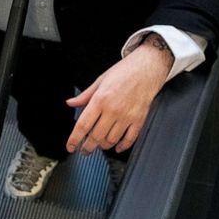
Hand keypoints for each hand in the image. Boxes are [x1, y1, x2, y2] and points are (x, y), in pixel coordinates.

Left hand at [65, 37, 172, 154]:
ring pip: (111, 140)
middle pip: (96, 136)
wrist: (147, 68)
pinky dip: (122, 146)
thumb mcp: (100, 80)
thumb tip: (71, 103)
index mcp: (101, 99)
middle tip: (84, 150)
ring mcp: (127, 116)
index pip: (83, 125)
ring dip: (103, 146)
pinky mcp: (139, 120)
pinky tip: (117, 146)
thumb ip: (85, 95)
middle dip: (87, 147)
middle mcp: (113, 110)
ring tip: (99, 145)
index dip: (75, 139)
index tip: (70, 146)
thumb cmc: (125, 71)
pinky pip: (129, 139)